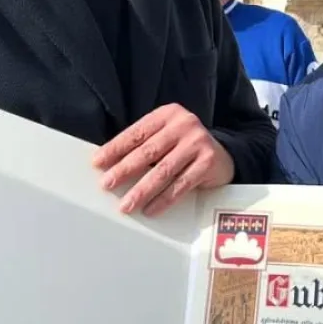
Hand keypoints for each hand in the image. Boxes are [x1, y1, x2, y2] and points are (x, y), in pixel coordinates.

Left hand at [93, 104, 235, 215]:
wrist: (224, 155)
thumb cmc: (185, 147)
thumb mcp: (166, 137)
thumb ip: (144, 145)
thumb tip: (109, 166)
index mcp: (168, 114)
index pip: (137, 133)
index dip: (115, 148)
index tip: (98, 163)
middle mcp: (184, 124)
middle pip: (148, 151)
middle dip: (124, 170)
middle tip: (107, 184)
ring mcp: (198, 142)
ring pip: (163, 170)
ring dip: (142, 190)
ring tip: (126, 204)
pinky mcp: (208, 161)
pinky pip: (181, 184)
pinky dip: (164, 199)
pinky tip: (151, 209)